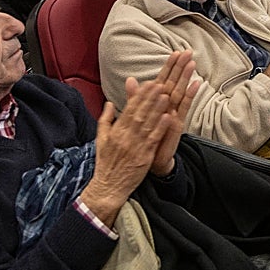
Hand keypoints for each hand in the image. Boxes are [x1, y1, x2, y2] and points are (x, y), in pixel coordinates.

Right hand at [80, 51, 199, 224]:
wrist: (108, 187)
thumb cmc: (106, 163)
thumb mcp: (101, 139)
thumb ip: (106, 119)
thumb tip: (110, 102)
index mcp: (116, 131)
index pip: (129, 109)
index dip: (139, 95)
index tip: (148, 83)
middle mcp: (125, 136)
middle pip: (139, 113)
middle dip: (150, 97)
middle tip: (161, 82)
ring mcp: (135, 146)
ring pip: (147, 124)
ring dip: (157, 108)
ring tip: (167, 94)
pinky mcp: (144, 157)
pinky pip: (153, 140)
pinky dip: (160, 128)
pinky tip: (168, 117)